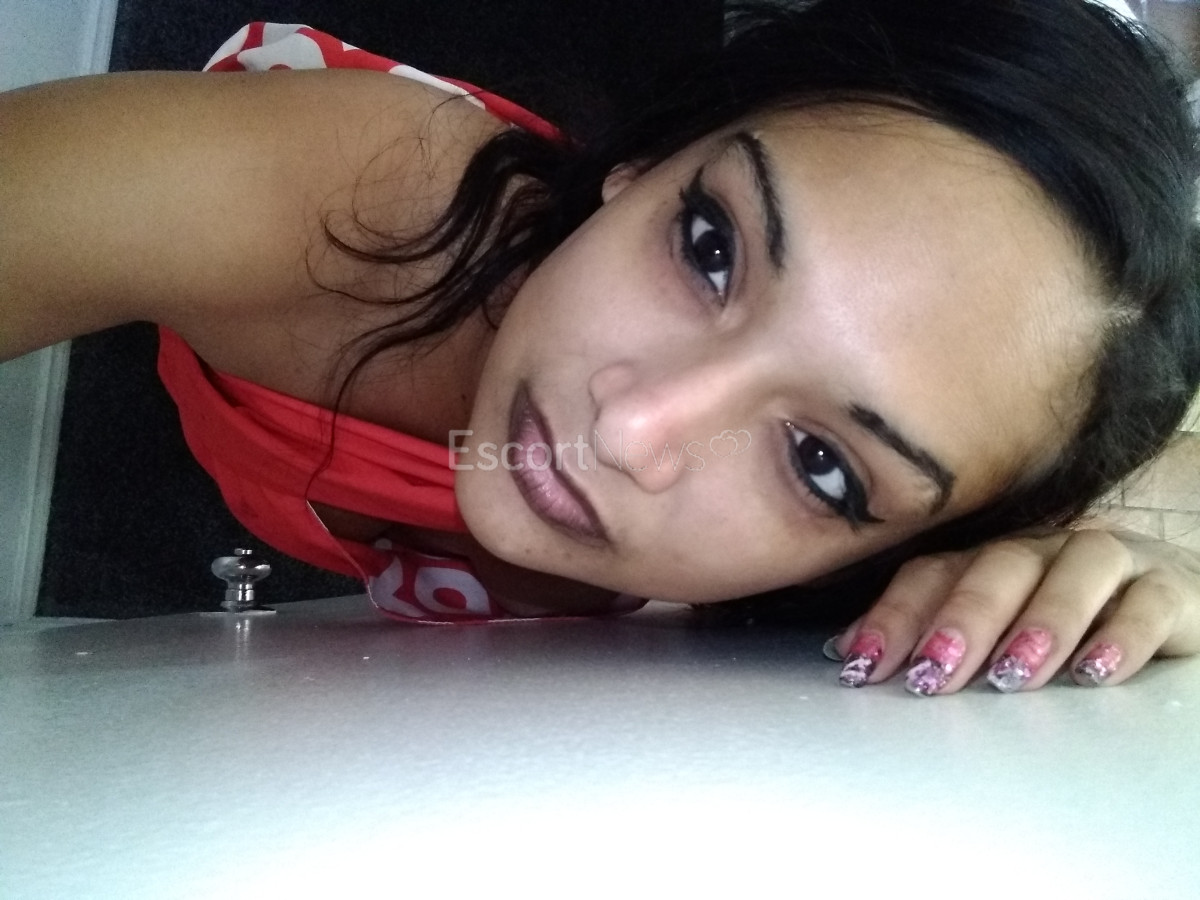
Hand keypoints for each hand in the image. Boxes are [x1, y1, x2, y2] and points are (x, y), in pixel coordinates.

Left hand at [829, 527, 1199, 693]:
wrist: (1166, 596)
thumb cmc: (1064, 615)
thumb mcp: (993, 624)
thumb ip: (923, 632)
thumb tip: (842, 654)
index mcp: (991, 558)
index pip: (934, 573)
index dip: (893, 616)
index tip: (861, 665)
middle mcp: (1045, 550)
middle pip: (999, 566)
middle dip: (962, 620)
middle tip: (935, 672)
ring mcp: (1110, 562)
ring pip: (1076, 572)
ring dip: (1041, 623)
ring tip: (1013, 673)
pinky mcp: (1172, 587)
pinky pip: (1151, 601)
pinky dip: (1124, 635)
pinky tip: (1096, 672)